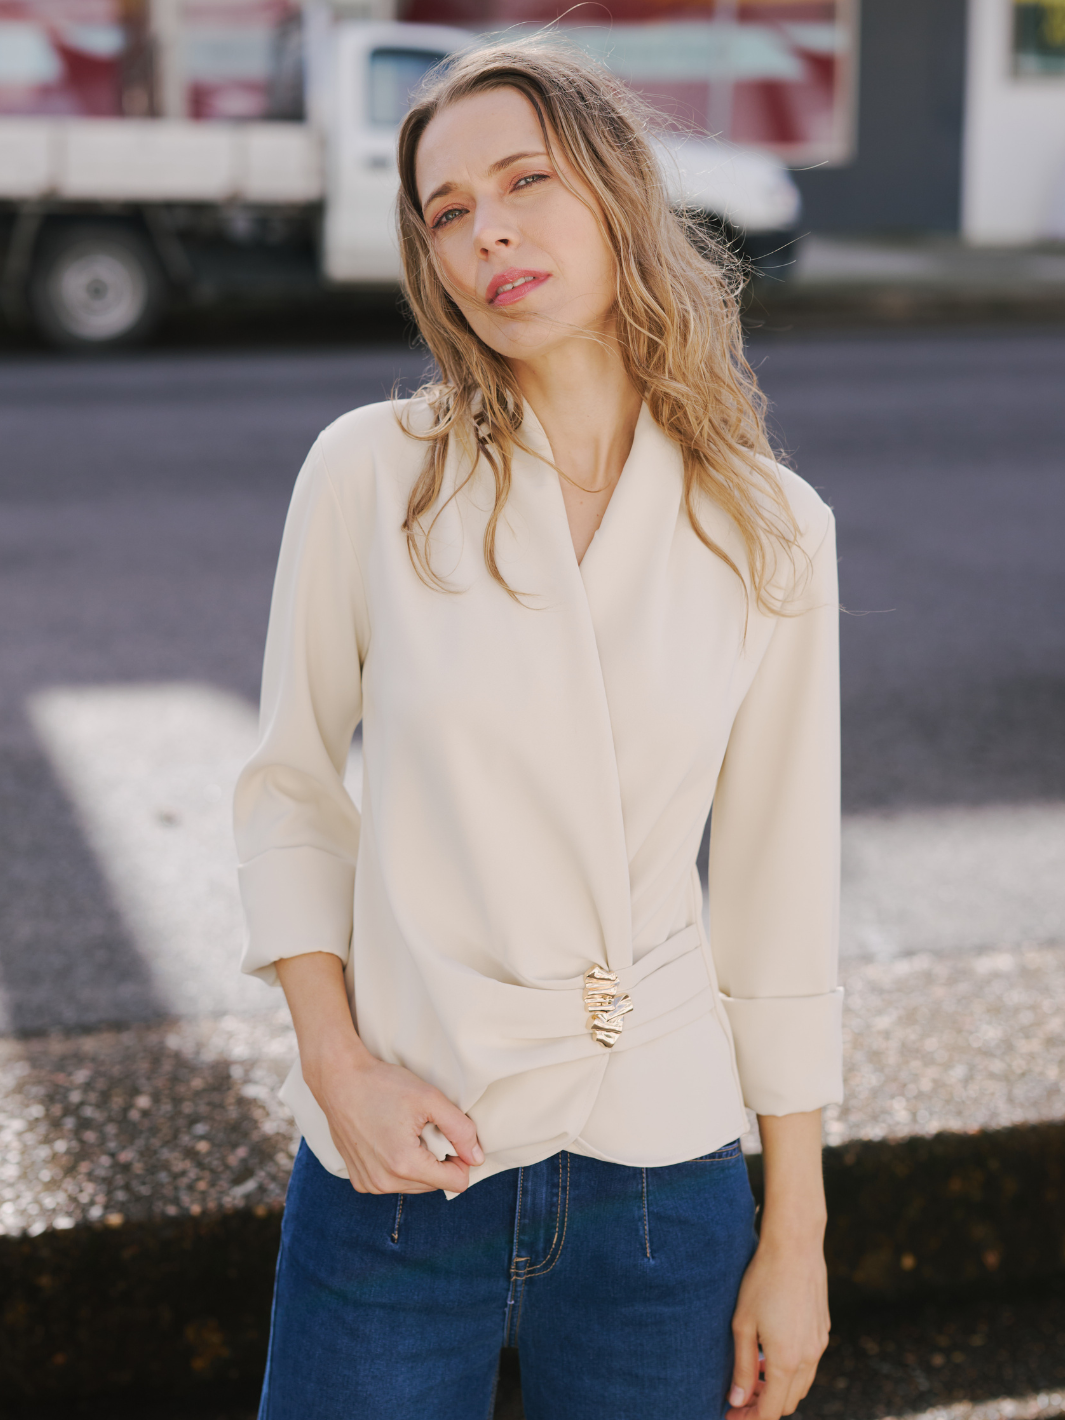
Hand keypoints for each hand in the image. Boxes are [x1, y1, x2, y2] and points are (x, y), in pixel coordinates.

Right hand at [274, 953, 482, 1195]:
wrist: (338, 1079)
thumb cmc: (383, 1084)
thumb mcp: (429, 1098)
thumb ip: (460, 1129)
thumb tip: (477, 1158)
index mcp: (404, 1165)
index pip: (455, 1183)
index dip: (461, 1158)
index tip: (450, 1134)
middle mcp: (384, 1182)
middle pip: (435, 1184)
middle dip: (438, 1160)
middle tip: (424, 1127)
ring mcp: (369, 1184)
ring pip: (415, 1185)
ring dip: (419, 1163)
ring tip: (406, 1132)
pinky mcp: (359, 1180)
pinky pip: (394, 1182)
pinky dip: (399, 1165)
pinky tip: (390, 1139)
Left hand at [726, 1234, 829, 1419]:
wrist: (795, 1247)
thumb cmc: (762, 1281)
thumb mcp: (743, 1324)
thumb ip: (742, 1366)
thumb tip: (737, 1401)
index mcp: (786, 1362)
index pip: (770, 1411)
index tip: (731, 1416)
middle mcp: (808, 1359)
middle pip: (788, 1403)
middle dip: (763, 1407)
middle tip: (739, 1399)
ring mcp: (819, 1345)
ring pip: (800, 1385)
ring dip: (778, 1389)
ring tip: (753, 1375)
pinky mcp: (823, 1331)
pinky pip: (808, 1364)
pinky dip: (790, 1371)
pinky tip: (770, 1353)